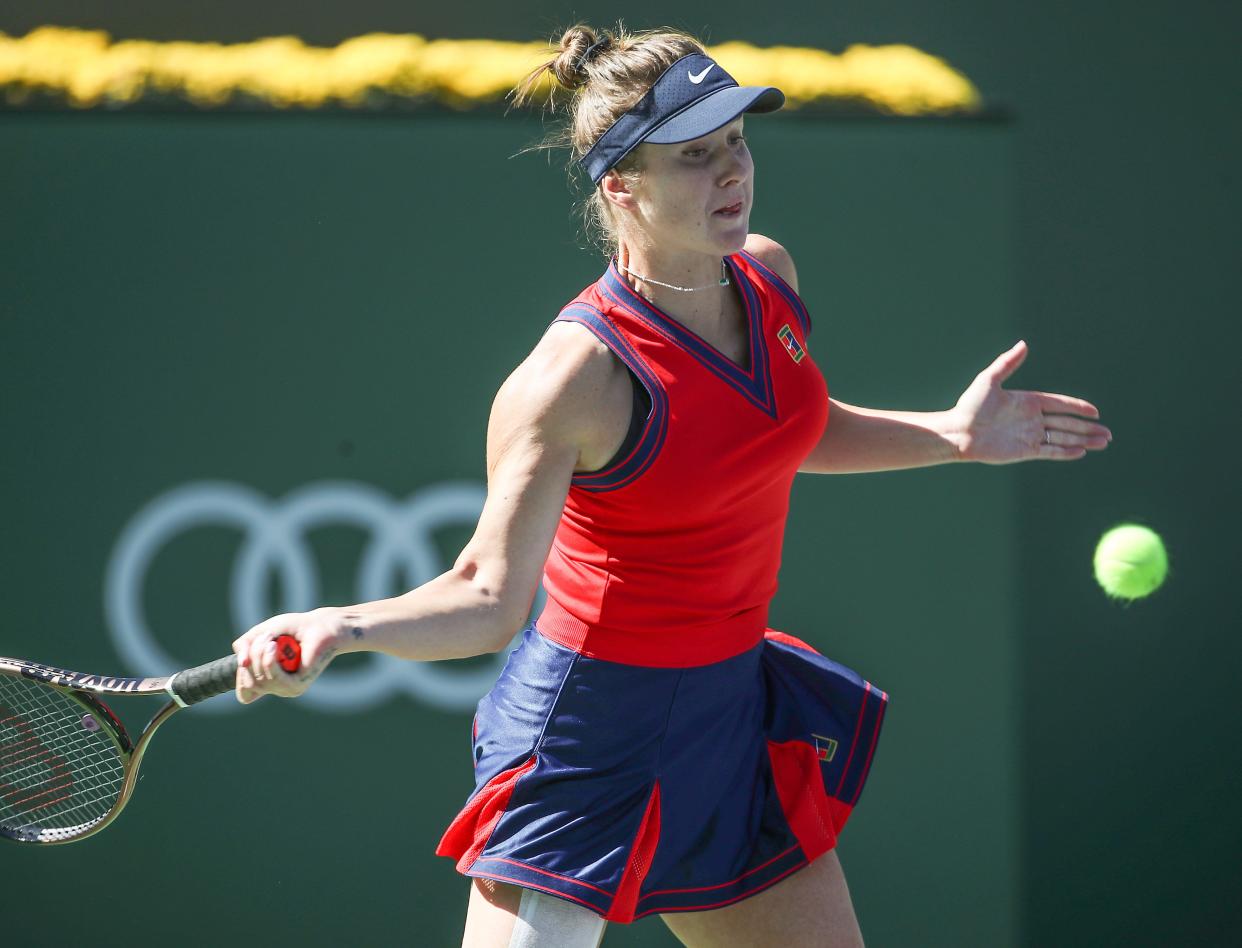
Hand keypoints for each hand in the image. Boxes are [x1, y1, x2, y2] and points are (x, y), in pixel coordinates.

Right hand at [231, 607, 344, 703]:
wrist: (320, 626)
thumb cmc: (294, 629)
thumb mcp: (261, 633)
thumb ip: (245, 645)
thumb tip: (241, 663)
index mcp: (268, 679)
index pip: (246, 694)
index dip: (241, 676)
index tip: (247, 657)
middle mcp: (276, 687)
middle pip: (249, 684)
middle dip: (251, 656)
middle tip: (265, 637)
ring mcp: (286, 689)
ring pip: (259, 681)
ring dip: (259, 655)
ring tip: (271, 640)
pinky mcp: (297, 686)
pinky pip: (273, 679)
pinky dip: (269, 661)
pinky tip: (274, 647)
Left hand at [948, 340, 1112, 464]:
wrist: (958, 432)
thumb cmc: (970, 406)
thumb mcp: (989, 381)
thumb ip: (1007, 363)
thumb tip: (1023, 343)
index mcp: (1028, 401)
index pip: (1060, 404)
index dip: (1078, 407)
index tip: (1095, 412)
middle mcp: (1031, 419)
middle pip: (1067, 423)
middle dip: (1088, 428)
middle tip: (1109, 433)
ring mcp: (1029, 435)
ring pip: (1062, 438)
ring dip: (1083, 440)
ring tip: (1103, 442)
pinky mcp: (1024, 451)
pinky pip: (1050, 451)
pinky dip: (1066, 452)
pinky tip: (1081, 452)